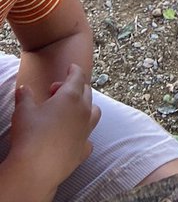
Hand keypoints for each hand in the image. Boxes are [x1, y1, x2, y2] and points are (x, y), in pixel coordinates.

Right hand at [7, 65, 99, 196]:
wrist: (36, 169)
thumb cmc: (30, 135)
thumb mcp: (23, 111)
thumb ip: (25, 96)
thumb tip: (23, 89)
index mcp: (71, 97)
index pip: (78, 76)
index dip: (74, 70)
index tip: (70, 68)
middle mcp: (83, 111)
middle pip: (87, 92)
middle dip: (74, 88)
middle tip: (56, 93)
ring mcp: (86, 131)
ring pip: (94, 113)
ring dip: (85, 108)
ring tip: (71, 111)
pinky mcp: (83, 150)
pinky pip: (88, 138)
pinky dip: (83, 134)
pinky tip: (73, 137)